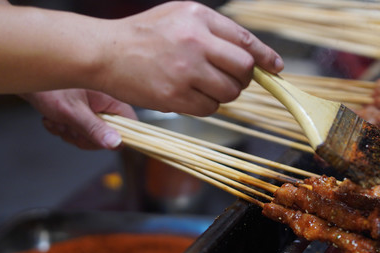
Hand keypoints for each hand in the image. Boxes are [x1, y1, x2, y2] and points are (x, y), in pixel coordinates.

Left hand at [21, 89, 135, 149]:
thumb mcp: (73, 112)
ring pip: (92, 135)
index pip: (130, 126)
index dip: (116, 137)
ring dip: (72, 133)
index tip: (95, 138)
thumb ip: (94, 129)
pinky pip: (81, 130)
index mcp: (113, 98)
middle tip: (68, 127)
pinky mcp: (84, 110)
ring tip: (57, 120)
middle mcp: (108, 103)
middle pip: (109, 134)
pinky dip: (66, 128)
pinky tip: (54, 118)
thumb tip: (116, 143)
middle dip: (85, 136)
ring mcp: (96, 107)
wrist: (26, 74)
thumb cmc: (48, 88)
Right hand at [95, 1, 283, 115]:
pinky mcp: (175, 96)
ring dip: (225, 93)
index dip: (266, 56)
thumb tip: (252, 55)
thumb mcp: (179, 16)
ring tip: (204, 85)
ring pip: (230, 92)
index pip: (246, 40)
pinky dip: (206, 105)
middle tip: (232, 79)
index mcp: (198, 17)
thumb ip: (214, 31)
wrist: (104, 52)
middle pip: (244, 68)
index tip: (276, 67)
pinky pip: (210, 108)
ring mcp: (185, 70)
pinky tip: (190, 95)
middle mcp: (195, 41)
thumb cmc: (142, 35)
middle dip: (244, 78)